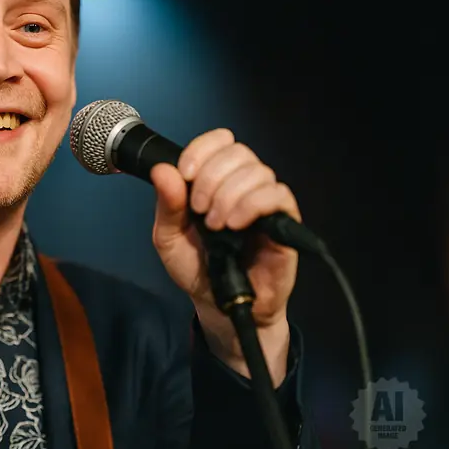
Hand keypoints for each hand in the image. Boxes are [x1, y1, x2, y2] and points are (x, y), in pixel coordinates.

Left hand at [150, 128, 299, 383]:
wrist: (219, 306)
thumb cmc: (197, 269)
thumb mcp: (169, 238)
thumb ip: (166, 205)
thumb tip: (163, 171)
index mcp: (214, 181)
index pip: (219, 142)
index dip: (201, 150)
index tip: (184, 173)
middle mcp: (242, 185)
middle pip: (239, 153)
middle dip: (211, 177)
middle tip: (198, 210)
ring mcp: (265, 202)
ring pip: (258, 171)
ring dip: (229, 194)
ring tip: (216, 225)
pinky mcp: (285, 222)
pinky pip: (279, 195)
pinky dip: (253, 204)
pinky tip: (235, 224)